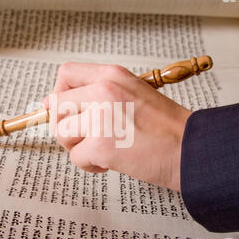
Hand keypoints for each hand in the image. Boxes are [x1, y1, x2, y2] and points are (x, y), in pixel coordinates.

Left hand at [43, 62, 191, 191]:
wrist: (191, 150)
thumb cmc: (163, 127)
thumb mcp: (131, 94)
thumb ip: (96, 93)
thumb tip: (48, 103)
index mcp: (112, 75)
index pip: (66, 74)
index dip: (59, 93)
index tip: (65, 109)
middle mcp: (104, 90)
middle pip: (56, 106)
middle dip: (66, 125)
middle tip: (87, 136)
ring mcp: (101, 117)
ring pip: (61, 132)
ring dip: (77, 146)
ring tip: (102, 149)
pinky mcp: (101, 145)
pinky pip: (76, 157)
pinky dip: (90, 165)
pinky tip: (110, 162)